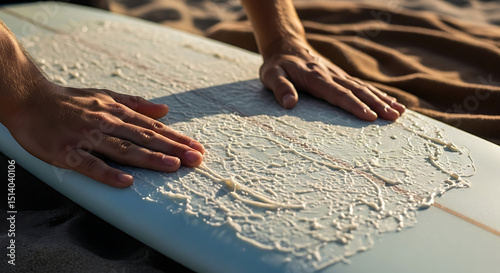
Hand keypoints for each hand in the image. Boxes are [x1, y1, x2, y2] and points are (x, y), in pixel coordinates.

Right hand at [7, 79, 203, 187]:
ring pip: (123, 149)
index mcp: (116, 113)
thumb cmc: (71, 100)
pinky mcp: (67, 152)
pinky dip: (107, 173)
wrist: (29, 99)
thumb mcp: (106, 97)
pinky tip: (125, 182)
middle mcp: (106, 124)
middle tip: (196, 159)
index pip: (152, 128)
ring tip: (173, 166)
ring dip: (149, 158)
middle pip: (144, 138)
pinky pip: (89, 164)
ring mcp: (86, 138)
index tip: (197, 148)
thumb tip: (165, 110)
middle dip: (172, 149)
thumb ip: (136, 104)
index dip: (176, 138)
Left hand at [259, 38, 404, 120]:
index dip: (354, 105)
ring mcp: (338, 75)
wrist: (286, 46)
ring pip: (364, 88)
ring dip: (382, 100)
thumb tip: (289, 103)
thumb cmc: (278, 65)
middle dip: (377, 105)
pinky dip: (378, 93)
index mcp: (316, 78)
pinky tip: (391, 101)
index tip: (370, 117)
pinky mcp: (341, 76)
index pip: (338, 94)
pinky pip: (362, 85)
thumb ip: (280, 88)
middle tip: (393, 118)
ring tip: (399, 112)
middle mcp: (332, 76)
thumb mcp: (272, 75)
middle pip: (358, 91)